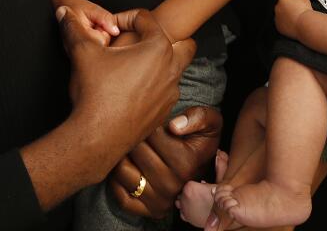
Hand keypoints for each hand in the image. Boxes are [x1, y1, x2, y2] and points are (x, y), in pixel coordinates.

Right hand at [57, 6, 196, 175]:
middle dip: (163, 40)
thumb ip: (74, 28)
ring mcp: (170, 92)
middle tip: (138, 44)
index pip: (146, 18)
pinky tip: (131, 90)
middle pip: (183, 43)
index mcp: (157, 48)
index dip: (124, 18)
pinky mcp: (164, 111)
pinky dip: (154, 87)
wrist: (98, 136)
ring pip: (176, 70)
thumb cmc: (96, 93)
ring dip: (160, 64)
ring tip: (132, 67)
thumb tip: (64, 12)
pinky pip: (166, 92)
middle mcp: (171, 69)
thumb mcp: (82, 53)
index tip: (111, 29)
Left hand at [107, 105, 222, 218]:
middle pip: (134, 149)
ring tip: (134, 150)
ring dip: (123, 156)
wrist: (200, 165)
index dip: (150, 123)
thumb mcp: (209, 120)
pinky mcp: (150, 211)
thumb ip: (197, 116)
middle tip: (142, 136)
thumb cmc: (198, 138)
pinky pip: (121, 195)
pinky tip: (130, 167)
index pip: (150, 132)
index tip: (155, 124)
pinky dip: (118, 180)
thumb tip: (174, 126)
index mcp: (186, 162)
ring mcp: (161, 200)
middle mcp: (173, 184)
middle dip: (135, 136)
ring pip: (122, 170)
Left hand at [274, 0, 313, 37]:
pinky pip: (283, 24)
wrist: (305, 24)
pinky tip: (294, 23)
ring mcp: (278, 18)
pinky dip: (287, 24)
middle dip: (290, 7)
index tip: (300, 3)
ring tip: (297, 18)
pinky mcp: (279, 27)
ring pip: (282, 15)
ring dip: (288, 15)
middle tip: (299, 11)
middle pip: (284, 6)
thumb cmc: (304, 12)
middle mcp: (278, 8)